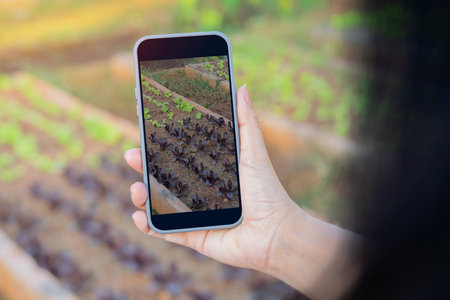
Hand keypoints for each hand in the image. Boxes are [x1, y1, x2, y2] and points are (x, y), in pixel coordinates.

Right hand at [124, 84, 304, 272]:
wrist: (275, 233)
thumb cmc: (267, 192)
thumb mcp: (254, 152)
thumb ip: (246, 121)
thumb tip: (241, 87)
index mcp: (209, 171)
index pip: (179, 154)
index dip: (160, 143)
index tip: (144, 127)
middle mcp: (199, 191)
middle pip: (162, 176)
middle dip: (143, 165)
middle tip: (131, 155)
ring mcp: (193, 214)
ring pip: (158, 203)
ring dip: (141, 195)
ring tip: (137, 188)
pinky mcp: (192, 235)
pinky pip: (164, 232)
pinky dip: (147, 226)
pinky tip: (138, 216)